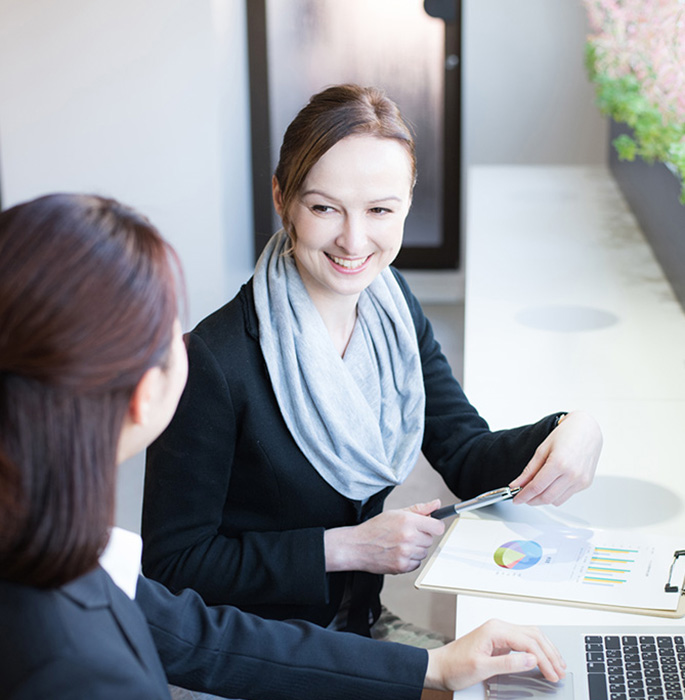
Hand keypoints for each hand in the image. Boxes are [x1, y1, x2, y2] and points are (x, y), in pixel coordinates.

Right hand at [324, 500, 444, 573]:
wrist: (357, 546)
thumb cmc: (375, 528)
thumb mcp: (396, 513)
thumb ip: (419, 509)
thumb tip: (437, 504)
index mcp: (408, 521)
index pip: (437, 527)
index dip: (434, 526)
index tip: (430, 526)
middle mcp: (408, 537)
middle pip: (430, 540)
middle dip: (421, 537)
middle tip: (406, 534)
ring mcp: (406, 553)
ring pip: (424, 552)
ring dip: (416, 549)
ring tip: (400, 544)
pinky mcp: (402, 566)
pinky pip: (417, 564)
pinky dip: (410, 560)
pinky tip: (397, 553)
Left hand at [424, 619, 565, 690]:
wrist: (440, 667)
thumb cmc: (455, 666)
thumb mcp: (482, 668)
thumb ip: (508, 663)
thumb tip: (532, 659)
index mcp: (495, 630)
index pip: (528, 641)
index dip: (544, 659)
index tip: (554, 674)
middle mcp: (498, 627)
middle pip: (533, 635)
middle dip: (550, 653)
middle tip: (561, 671)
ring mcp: (499, 633)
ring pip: (531, 635)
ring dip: (546, 650)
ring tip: (558, 666)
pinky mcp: (499, 641)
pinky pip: (524, 641)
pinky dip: (537, 650)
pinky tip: (543, 659)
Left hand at [510, 410, 602, 505]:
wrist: (587, 429)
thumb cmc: (566, 435)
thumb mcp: (542, 450)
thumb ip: (529, 470)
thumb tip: (517, 484)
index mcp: (559, 463)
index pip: (536, 487)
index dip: (523, 495)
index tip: (516, 499)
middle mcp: (572, 474)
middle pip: (546, 497)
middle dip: (531, 500)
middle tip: (522, 497)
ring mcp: (581, 480)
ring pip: (556, 501)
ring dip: (543, 500)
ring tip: (535, 491)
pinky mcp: (586, 484)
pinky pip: (566, 496)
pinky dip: (555, 495)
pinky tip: (550, 486)